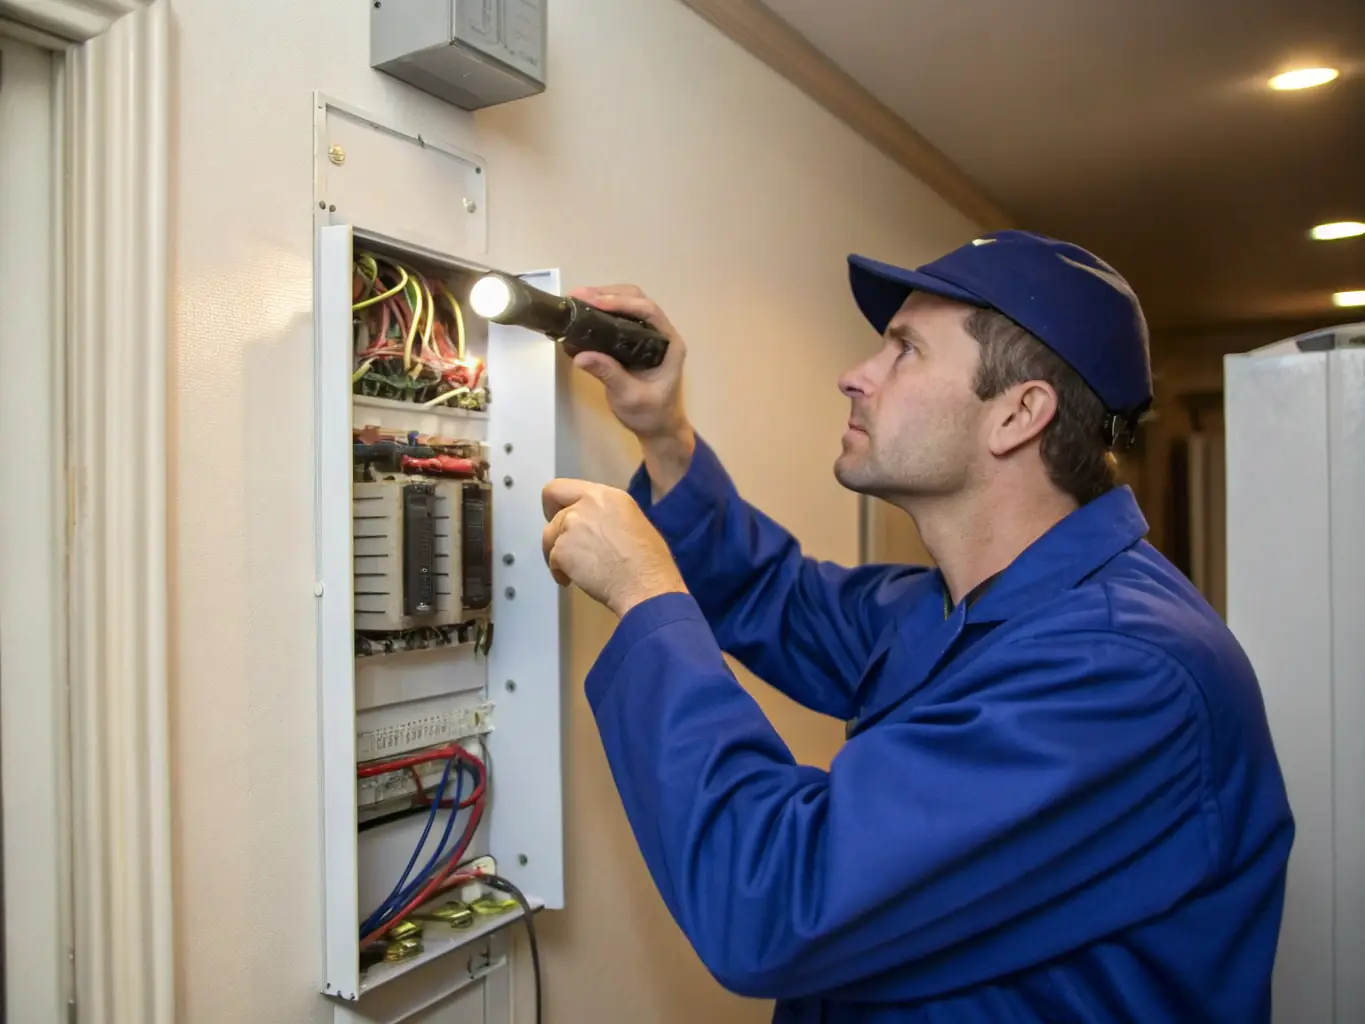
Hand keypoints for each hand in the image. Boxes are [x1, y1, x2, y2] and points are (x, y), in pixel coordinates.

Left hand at [541, 478, 687, 617]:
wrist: (645, 584)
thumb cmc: (650, 561)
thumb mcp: (633, 523)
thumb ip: (607, 518)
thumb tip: (597, 529)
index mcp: (606, 496)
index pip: (563, 488)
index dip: (556, 505)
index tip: (563, 519)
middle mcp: (585, 504)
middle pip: (553, 512)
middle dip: (556, 531)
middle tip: (565, 548)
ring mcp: (571, 525)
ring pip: (549, 537)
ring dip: (558, 554)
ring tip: (574, 572)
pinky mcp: (561, 549)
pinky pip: (552, 560)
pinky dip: (559, 573)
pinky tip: (573, 582)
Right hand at [567, 284, 690, 441]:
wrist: (658, 428)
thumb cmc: (651, 414)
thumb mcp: (630, 397)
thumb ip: (609, 375)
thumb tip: (581, 356)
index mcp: (669, 343)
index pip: (648, 311)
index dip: (621, 303)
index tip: (595, 302)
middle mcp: (661, 333)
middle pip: (637, 300)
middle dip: (608, 294)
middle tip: (579, 296)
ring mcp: (648, 336)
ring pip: (627, 305)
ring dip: (603, 298)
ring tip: (577, 300)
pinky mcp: (634, 342)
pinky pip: (619, 318)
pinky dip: (601, 311)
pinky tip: (583, 312)